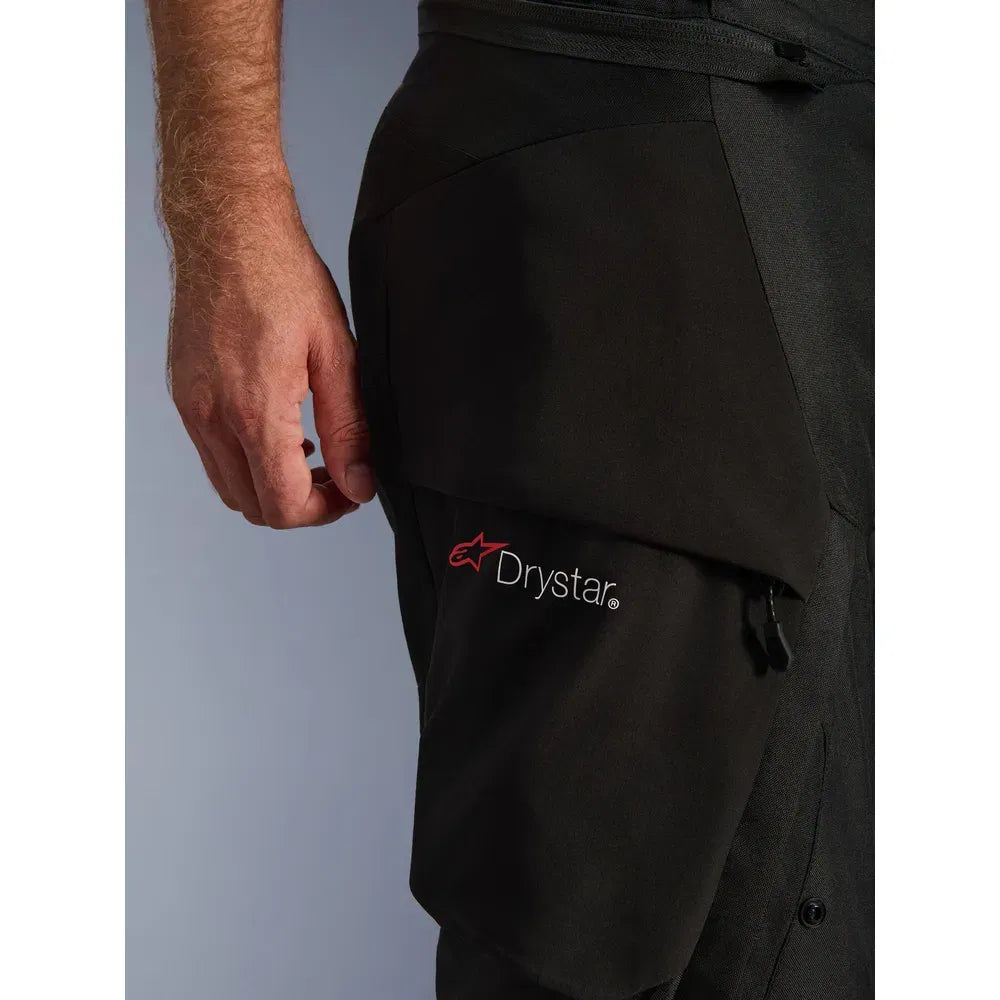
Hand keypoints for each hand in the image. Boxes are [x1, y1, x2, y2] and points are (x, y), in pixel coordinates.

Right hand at [167, 194, 374, 527]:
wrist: (227, 229)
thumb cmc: (283, 277)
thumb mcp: (337, 353)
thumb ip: (350, 428)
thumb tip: (359, 484)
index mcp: (254, 408)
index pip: (284, 505)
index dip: (326, 512)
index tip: (352, 492)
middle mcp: (213, 416)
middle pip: (254, 507)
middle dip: (302, 506)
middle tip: (339, 477)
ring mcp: (192, 409)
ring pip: (230, 489)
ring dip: (273, 488)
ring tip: (313, 453)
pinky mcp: (184, 397)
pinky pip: (213, 457)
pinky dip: (248, 463)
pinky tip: (281, 430)